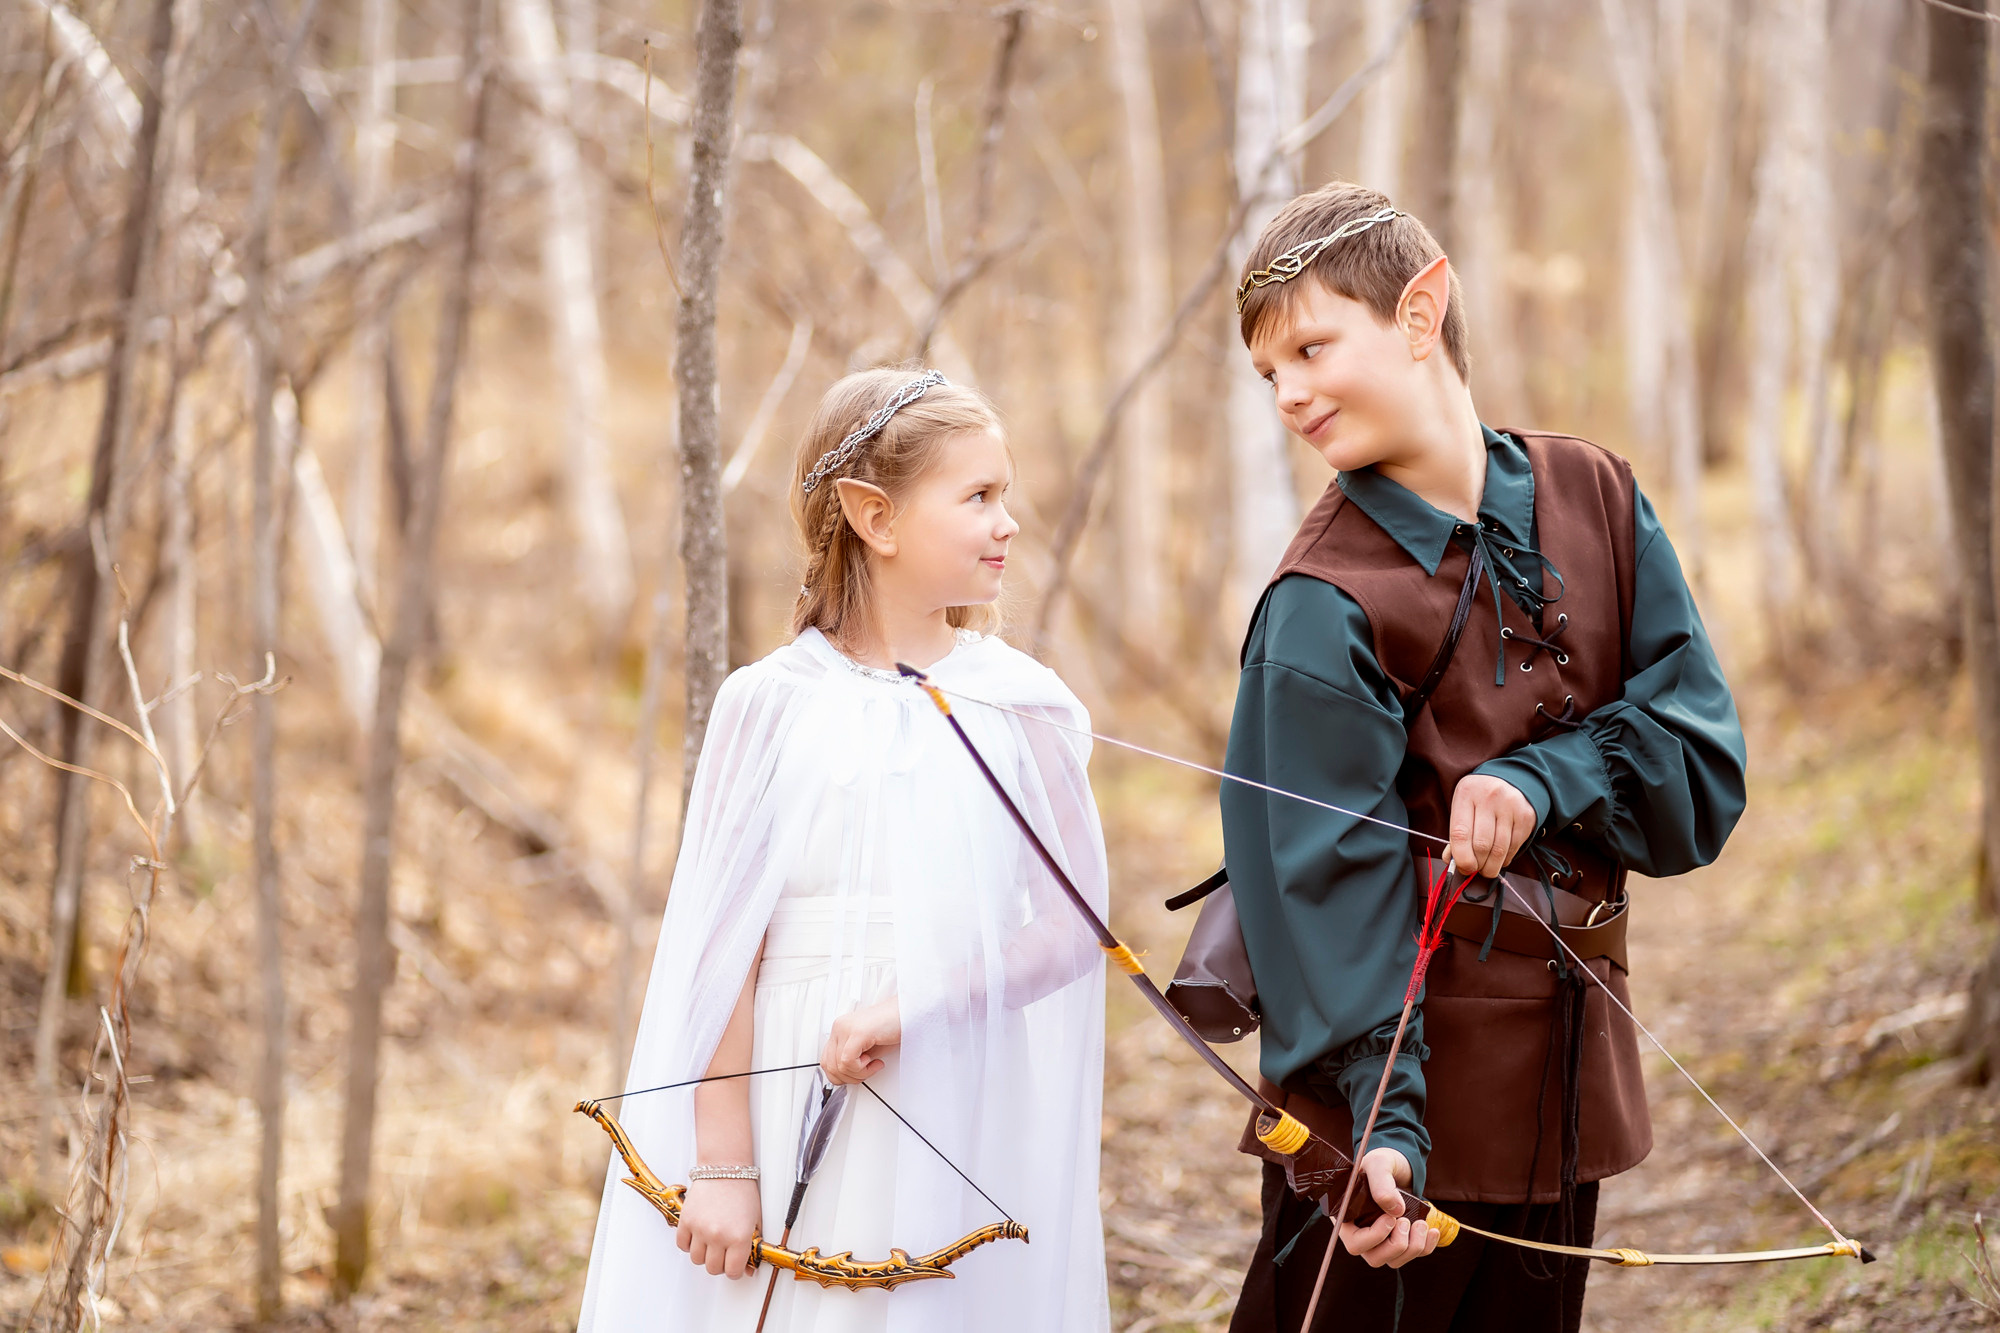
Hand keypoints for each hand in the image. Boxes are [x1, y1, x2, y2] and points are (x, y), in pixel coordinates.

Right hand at [677, 1176, 761, 1277]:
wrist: (725, 1168)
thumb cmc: (742, 1191)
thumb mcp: (754, 1220)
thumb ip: (752, 1247)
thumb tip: (749, 1270)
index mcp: (739, 1237)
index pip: (732, 1272)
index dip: (734, 1270)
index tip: (734, 1264)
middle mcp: (718, 1236)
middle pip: (713, 1269)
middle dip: (719, 1263)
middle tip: (724, 1252)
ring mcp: (700, 1229)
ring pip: (697, 1259)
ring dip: (704, 1254)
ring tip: (711, 1241)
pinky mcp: (686, 1221)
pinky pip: (682, 1245)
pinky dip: (689, 1244)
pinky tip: (699, 1235)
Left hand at [821, 998, 900, 1084]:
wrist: (909, 1012)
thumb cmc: (893, 1028)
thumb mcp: (868, 1048)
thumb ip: (853, 1059)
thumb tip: (845, 1076)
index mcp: (840, 1029)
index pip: (826, 1061)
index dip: (841, 1075)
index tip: (858, 1074)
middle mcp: (840, 1027)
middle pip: (829, 1066)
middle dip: (850, 1077)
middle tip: (867, 1071)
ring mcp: (846, 1028)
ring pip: (838, 1066)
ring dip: (858, 1073)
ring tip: (873, 1064)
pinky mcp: (858, 1032)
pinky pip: (848, 1061)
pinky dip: (862, 1069)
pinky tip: (875, 1061)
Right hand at [1338, 1147, 1439, 1268]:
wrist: (1398, 1165)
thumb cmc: (1381, 1163)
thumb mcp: (1379, 1164)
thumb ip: (1381, 1183)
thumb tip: (1396, 1210)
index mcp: (1348, 1218)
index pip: (1355, 1244)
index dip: (1374, 1237)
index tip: (1390, 1218)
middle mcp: (1362, 1234)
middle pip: (1375, 1258)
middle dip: (1396, 1245)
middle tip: (1406, 1221)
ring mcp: (1382, 1241)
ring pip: (1395, 1261)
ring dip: (1413, 1247)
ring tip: (1421, 1223)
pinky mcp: (1400, 1241)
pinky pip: (1412, 1256)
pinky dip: (1425, 1247)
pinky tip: (1432, 1230)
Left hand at [1448, 774, 1535, 878]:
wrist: (1510, 779)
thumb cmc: (1479, 800)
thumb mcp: (1462, 808)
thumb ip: (1456, 835)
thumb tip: (1451, 861)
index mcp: (1467, 793)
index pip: (1460, 834)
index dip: (1462, 858)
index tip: (1464, 868)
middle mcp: (1489, 797)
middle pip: (1482, 845)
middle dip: (1478, 865)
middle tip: (1475, 869)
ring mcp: (1510, 806)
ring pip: (1500, 849)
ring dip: (1492, 866)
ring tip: (1487, 868)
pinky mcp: (1526, 816)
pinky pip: (1514, 847)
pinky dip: (1506, 859)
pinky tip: (1500, 857)